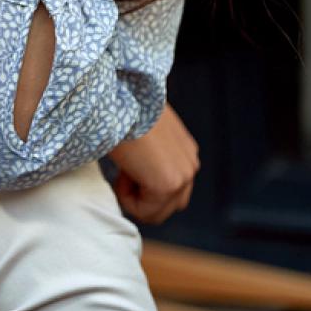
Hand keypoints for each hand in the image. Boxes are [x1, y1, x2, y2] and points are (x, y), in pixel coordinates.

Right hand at [106, 103, 198, 223]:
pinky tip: (124, 171)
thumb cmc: (122, 108)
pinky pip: (145, 211)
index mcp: (185, 152)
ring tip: (124, 170)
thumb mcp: (144, 130)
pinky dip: (127, 198)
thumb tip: (134, 166)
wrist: (119, 96)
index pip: (171, 190)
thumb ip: (151, 152)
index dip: (142, 184)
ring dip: (135, 198)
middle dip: (142, 197)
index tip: (128, 162)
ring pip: (157, 213)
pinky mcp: (168, 185)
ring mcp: (183, 177)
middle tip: (125, 170)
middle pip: (168, 207)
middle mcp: (190, 165)